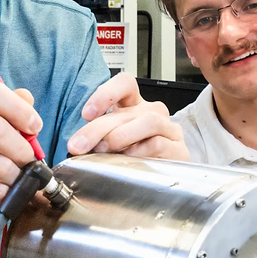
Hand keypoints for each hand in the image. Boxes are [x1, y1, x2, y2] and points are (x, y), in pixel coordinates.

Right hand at [0, 79, 42, 233]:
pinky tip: (0, 194)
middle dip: (22, 151)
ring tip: (13, 181)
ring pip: (0, 165)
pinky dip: (6, 195)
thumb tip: (26, 96)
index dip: (18, 108)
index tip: (34, 127)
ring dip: (16, 178)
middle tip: (28, 163)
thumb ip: (9, 112)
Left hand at [67, 72, 186, 158]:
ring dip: (120, 137)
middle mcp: (152, 111)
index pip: (125, 84)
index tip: (87, 114)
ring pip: (148, 122)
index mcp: (134, 104)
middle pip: (126, 112)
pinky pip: (158, 144)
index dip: (105, 94)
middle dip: (97, 129)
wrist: (163, 173)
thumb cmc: (132, 153)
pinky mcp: (179, 149)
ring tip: (103, 150)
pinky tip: (127, 160)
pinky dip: (139, 152)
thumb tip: (77, 145)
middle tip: (78, 145)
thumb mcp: (110, 140)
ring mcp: (169, 128)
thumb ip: (97, 137)